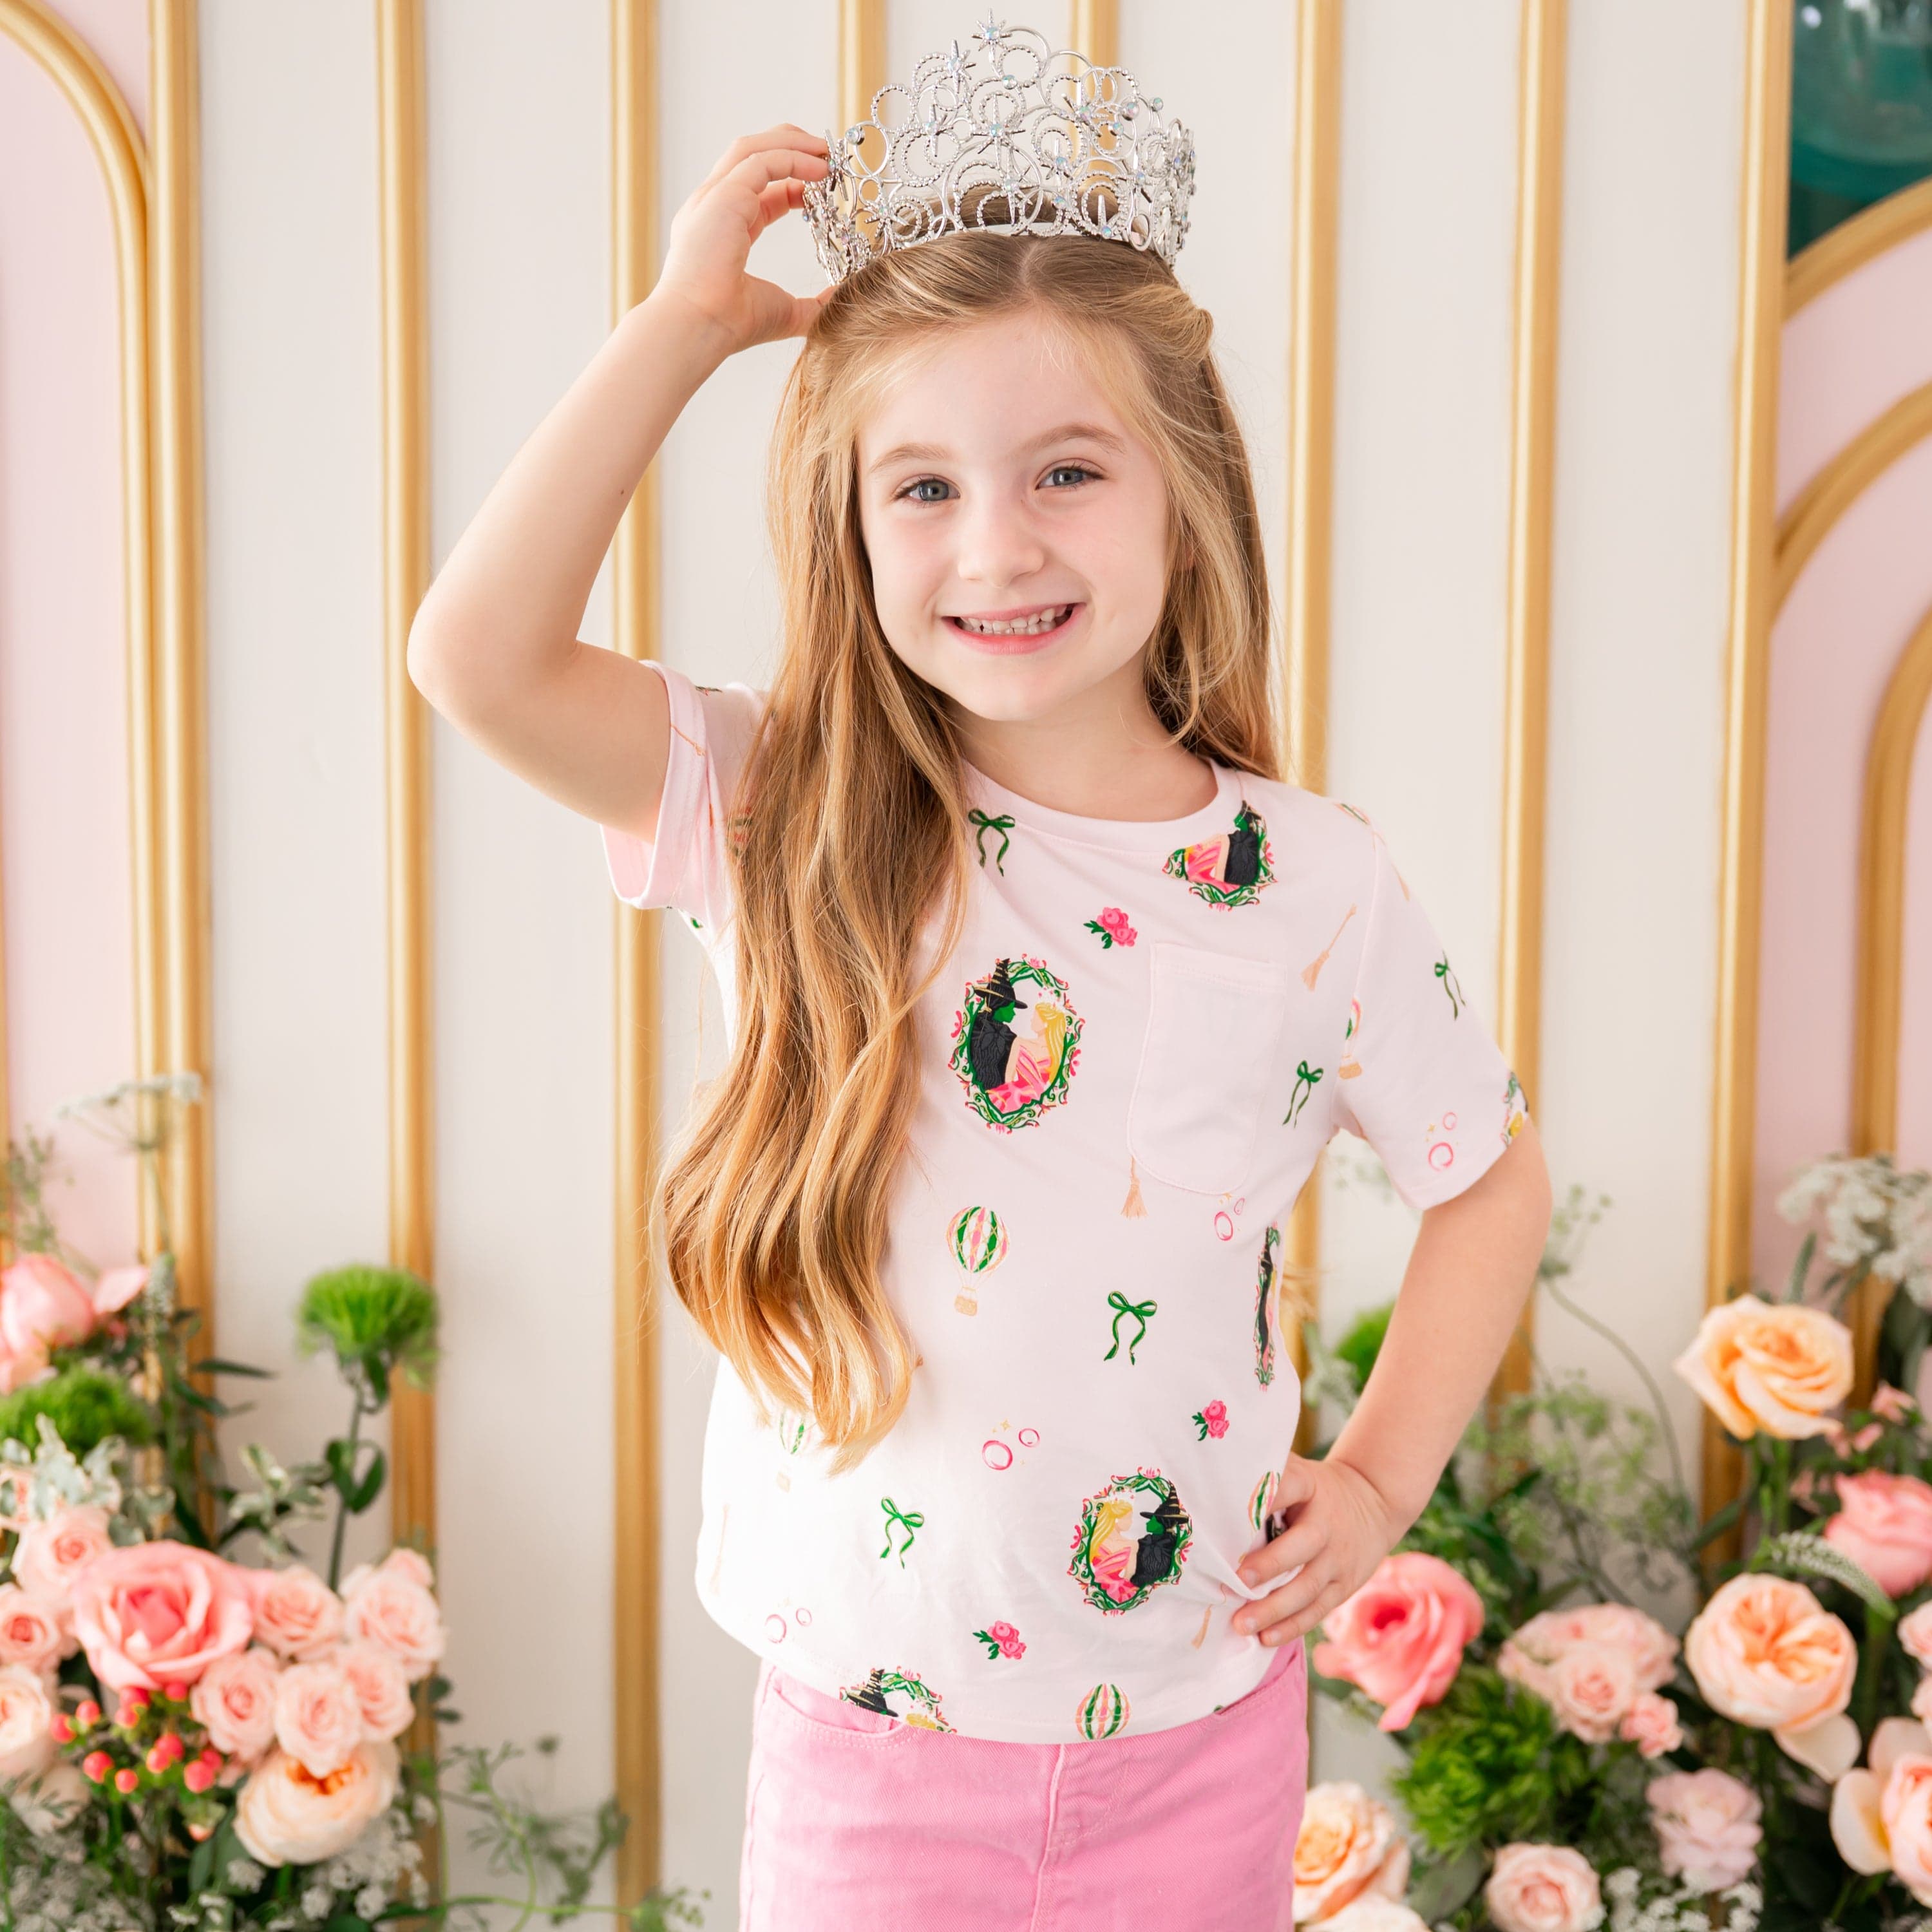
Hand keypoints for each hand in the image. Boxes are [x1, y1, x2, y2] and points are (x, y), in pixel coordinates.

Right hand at [653, 124, 838, 354]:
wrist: (702, 325)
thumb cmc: (732, 323)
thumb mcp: (785, 311)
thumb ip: (813, 305)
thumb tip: (842, 299)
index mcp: (721, 228)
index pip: (757, 190)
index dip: (792, 181)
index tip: (822, 186)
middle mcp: (713, 206)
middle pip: (750, 156)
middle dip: (789, 146)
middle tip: (826, 153)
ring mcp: (714, 197)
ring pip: (753, 148)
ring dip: (791, 142)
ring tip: (826, 150)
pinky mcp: (723, 194)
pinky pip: (762, 161)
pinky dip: (793, 157)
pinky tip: (820, 168)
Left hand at [1231, 1452, 1402, 1646]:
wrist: (1375, 1502)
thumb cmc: (1316, 1490)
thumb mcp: (1299, 1473)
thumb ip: (1266, 1478)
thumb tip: (1215, 1481)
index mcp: (1310, 1487)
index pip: (1288, 1487)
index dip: (1267, 1498)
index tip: (1234, 1513)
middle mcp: (1326, 1524)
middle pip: (1301, 1545)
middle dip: (1270, 1565)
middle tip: (1237, 1581)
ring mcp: (1338, 1558)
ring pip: (1307, 1587)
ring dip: (1274, 1609)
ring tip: (1241, 1624)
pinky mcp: (1344, 1586)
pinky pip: (1317, 1610)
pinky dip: (1291, 1626)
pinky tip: (1266, 1638)